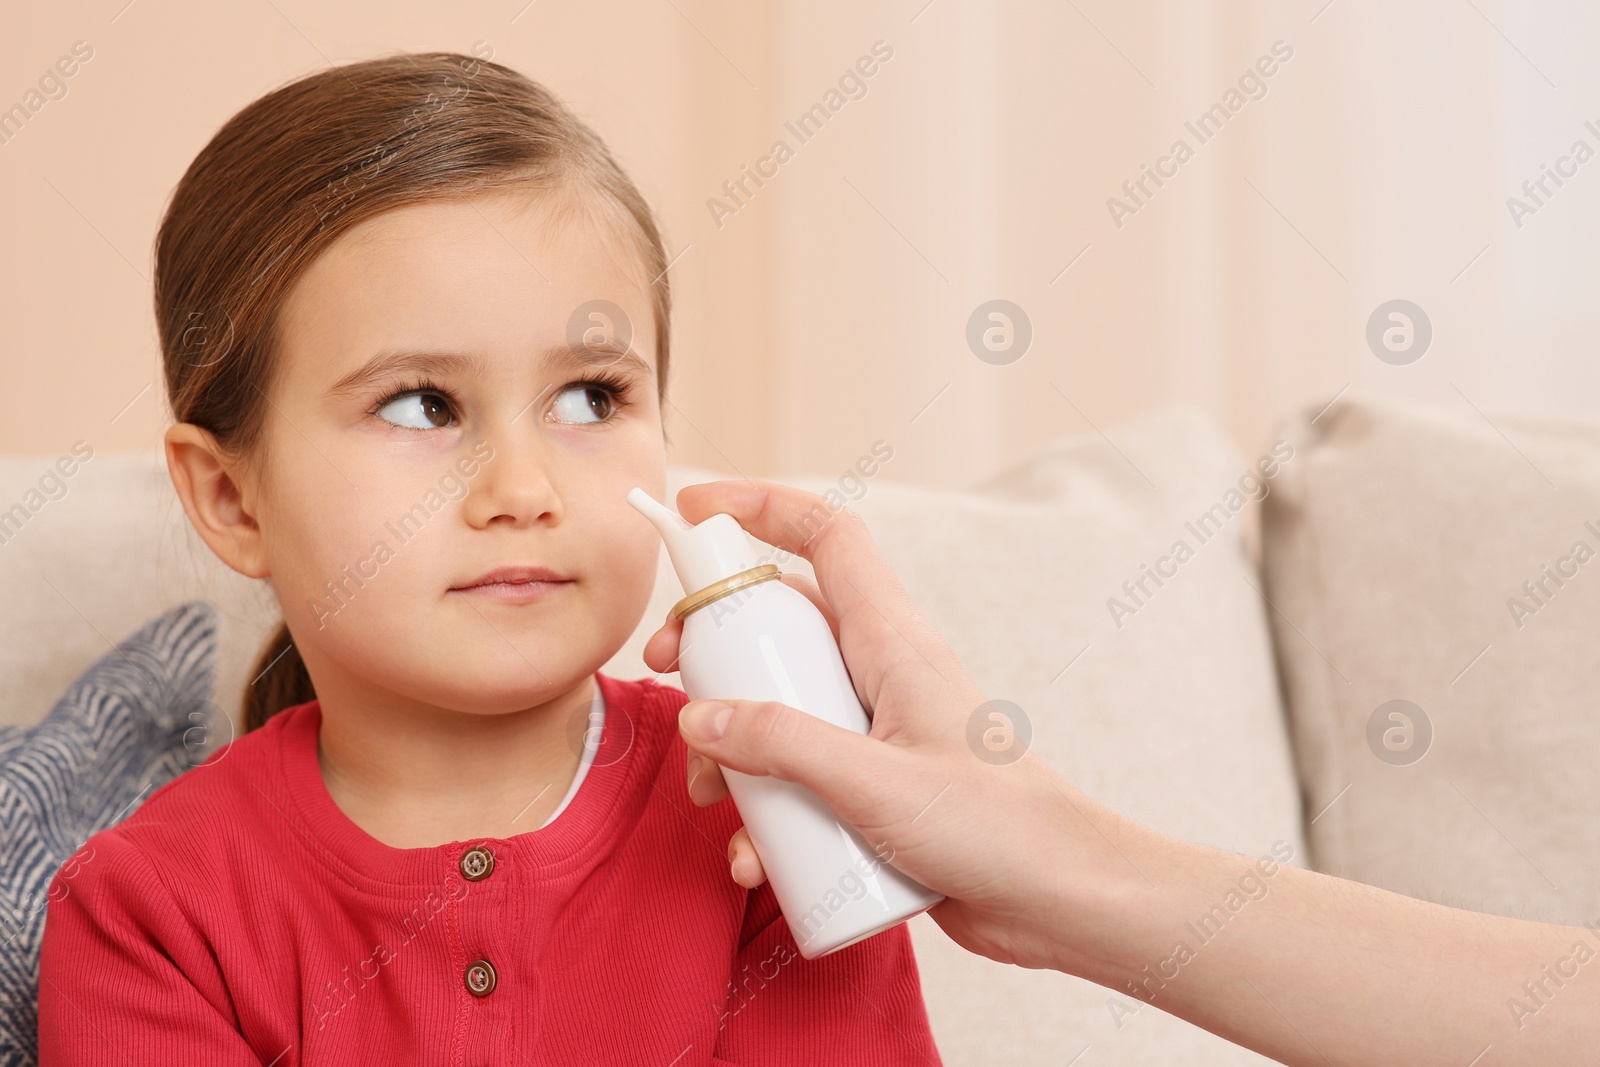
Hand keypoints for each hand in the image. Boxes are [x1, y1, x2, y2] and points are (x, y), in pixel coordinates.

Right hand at [642, 479, 1085, 969]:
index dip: (760, 506)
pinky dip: (767, 811)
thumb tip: (700, 717)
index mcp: (892, 641)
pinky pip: (800, 777)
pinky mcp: (871, 786)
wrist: (1060, 899)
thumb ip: (784, 746)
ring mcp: (874, 730)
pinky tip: (757, 860)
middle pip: (780, 623)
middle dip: (714, 646)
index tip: (693, 509)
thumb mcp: (875, 784)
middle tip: (668, 674)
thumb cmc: (994, 829)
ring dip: (732, 746)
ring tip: (710, 798)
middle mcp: (880, 672)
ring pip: (779, 706)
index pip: (827, 535)